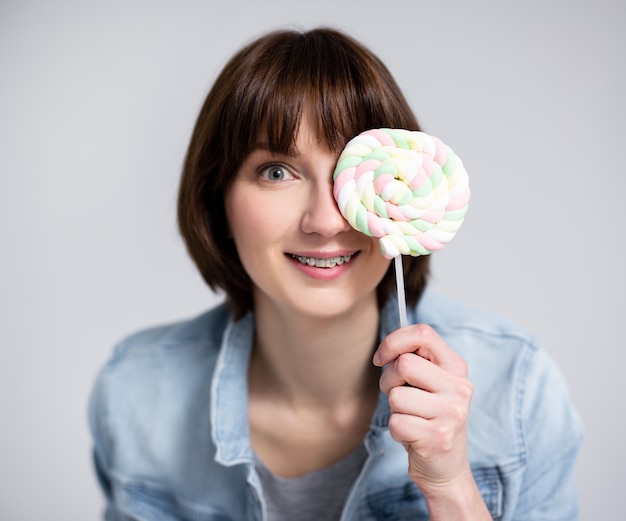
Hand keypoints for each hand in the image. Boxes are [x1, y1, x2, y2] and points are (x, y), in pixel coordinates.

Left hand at [373, 324, 473, 492]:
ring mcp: (451, 413)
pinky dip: (396, 431)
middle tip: (399, 397)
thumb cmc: (429, 418)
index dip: (394, 341)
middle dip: (389, 381)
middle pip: (404, 364)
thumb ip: (414, 360)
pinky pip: (396, 422)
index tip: (382, 358)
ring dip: (394, 410)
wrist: (446, 468)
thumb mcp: (429, 383)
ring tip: (410, 418)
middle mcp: (459, 388)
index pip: (423, 334)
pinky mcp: (438, 437)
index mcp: (456, 367)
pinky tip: (411, 436)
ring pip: (396, 396)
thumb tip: (386, 351)